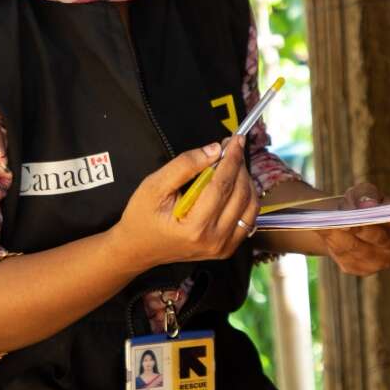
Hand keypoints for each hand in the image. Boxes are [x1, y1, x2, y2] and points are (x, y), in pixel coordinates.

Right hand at [108, 138, 258, 272]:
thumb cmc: (142, 217)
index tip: (235, 141)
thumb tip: (214, 150)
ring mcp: (223, 246)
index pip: (221, 186)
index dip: (231, 159)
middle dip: (239, 166)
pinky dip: (246, 198)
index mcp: (194, 228)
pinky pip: (248, 218)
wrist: (138, 248)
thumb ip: (184, 166)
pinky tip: (235, 185)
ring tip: (232, 166)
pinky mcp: (228, 247)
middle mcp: (214, 240)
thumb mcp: (154, 186)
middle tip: (233, 149)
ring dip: (245, 181)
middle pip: (240, 194)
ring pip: (250, 206)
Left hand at [315, 181, 389, 277]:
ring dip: (339, 233)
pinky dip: (332, 242)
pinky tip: (324, 230)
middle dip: (361, 227)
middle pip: (379, 237)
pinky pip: (343, 256)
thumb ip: (366, 194)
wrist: (343, 226)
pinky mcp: (358, 269)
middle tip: (346, 220)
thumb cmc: (359, 205)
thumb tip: (367, 206)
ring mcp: (378, 262)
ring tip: (325, 221)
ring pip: (356, 247)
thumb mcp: (362, 192)